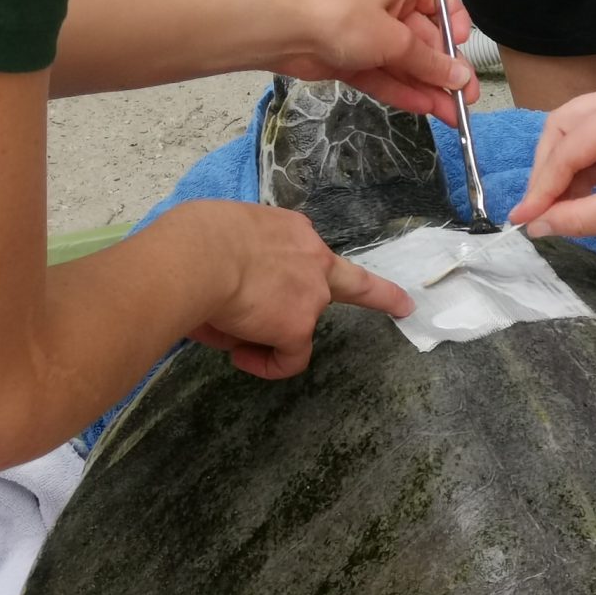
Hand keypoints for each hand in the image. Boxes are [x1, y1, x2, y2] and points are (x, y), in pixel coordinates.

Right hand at [166, 200, 411, 377]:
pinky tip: (241, 356)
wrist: (196, 257)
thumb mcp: (220, 240)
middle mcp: (311, 257)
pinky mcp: (300, 325)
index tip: (351, 265)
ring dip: (266, 332)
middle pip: (349, 281)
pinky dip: (266, 363)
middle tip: (403, 305)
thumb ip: (239, 269)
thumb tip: (233, 312)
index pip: (315, 247)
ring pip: (296, 325)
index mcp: (289, 231)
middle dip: (381, 295)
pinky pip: (289, 357)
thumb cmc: (192, 241)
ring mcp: (311, 293)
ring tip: (226, 327)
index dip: (328, 262)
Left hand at [274, 0, 477, 123]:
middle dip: (445, 71)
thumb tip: (461, 76)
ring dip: (428, 89)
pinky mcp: (354, 62)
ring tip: (452, 117)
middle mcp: (389, 9)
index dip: (456, 25)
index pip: (440, 1)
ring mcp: (370, 38)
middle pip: (426, 41)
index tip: (464, 48)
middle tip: (465, 100)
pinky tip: (426, 109)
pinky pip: (386, 78)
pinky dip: (403, 93)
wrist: (284, 33)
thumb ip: (428, 62)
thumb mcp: (393, 39)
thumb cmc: (342, 18)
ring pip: (407, 65)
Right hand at [513, 74, 595, 237]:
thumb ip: (582, 216)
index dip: (542, 188)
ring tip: (559, 210)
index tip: (520, 221)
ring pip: (574, 133)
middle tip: (539, 214)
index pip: (567, 148)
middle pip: (562, 129)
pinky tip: (581, 198)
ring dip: (564, 172)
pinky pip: (595, 140)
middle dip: (548, 173)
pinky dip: (584, 169)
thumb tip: (536, 227)